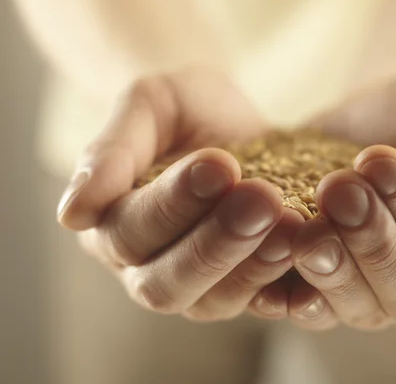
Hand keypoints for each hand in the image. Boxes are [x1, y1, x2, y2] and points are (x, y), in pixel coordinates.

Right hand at [57, 68, 301, 321]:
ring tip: (294, 223)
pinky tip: (314, 248)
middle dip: (217, 243)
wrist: (225, 119)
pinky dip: (285, 281)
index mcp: (111, 224)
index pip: (131, 230)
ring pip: (215, 300)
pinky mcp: (243, 284)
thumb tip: (71, 213)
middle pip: (167, 283)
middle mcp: (147, 266)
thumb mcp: (145, 105)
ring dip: (254, 264)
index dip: (173, 203)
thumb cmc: (180, 108)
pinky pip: (260, 301)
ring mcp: (197, 282)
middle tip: (262, 199)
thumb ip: (110, 151)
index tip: (218, 164)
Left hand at [251, 76, 395, 329]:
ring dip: (331, 269)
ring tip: (303, 229)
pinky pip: (311, 307)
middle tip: (338, 189)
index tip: (380, 161)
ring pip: (359, 308)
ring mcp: (375, 293)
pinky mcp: (326, 284)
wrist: (384, 118)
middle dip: (372, 242)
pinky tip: (271, 273)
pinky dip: (289, 295)